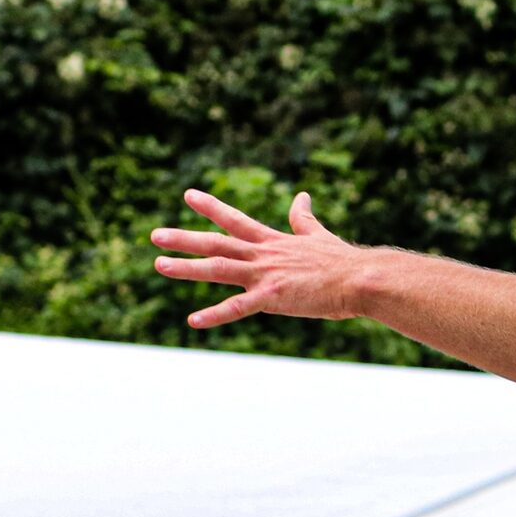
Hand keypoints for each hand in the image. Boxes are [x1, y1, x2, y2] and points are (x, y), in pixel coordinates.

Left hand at [150, 189, 361, 328]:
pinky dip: (215, 314)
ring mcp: (266, 274)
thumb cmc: (342, 261)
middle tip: (155, 235)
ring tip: (159, 265)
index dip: (211, 208)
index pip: (235, 221)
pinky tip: (193, 321)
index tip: (188, 195)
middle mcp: (264, 255)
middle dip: (185, 239)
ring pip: (219, 268)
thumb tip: (301, 196)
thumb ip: (303, 219)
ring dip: (187, 268)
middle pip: (217, 243)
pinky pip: (238, 307)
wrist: (360, 278)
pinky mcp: (273, 296)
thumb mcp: (318, 235)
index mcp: (273, 242)